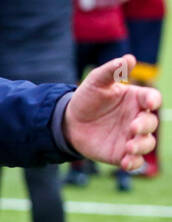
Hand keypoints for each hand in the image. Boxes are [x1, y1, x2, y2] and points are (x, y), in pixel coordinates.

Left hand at [63, 55, 160, 171]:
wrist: (68, 122)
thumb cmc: (86, 99)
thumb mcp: (95, 82)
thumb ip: (111, 71)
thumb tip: (129, 58)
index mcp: (136, 99)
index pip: (152, 99)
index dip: (153, 100)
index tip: (150, 102)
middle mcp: (138, 118)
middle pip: (151, 122)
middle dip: (145, 125)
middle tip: (132, 127)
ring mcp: (131, 137)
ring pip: (147, 143)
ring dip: (142, 146)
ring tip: (129, 147)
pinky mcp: (122, 153)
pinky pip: (135, 161)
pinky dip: (134, 163)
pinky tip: (126, 162)